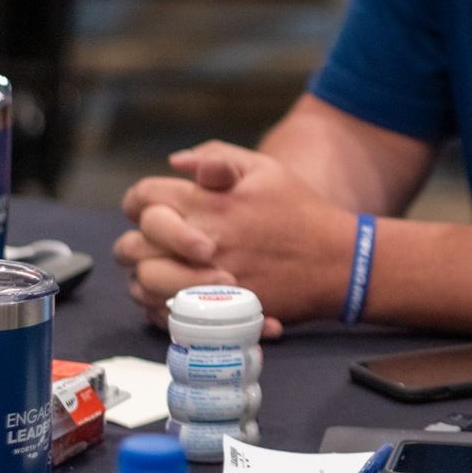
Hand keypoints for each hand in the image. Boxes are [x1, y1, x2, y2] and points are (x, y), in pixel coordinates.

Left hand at [113, 141, 356, 335]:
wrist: (339, 262)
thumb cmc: (302, 211)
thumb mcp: (266, 169)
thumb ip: (217, 157)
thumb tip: (177, 162)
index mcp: (208, 203)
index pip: (143, 197)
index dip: (139, 200)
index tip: (150, 207)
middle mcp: (201, 242)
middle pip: (132, 245)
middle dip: (137, 242)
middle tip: (152, 243)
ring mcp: (205, 281)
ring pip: (143, 284)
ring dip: (145, 276)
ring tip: (161, 270)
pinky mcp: (216, 312)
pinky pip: (164, 315)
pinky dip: (160, 307)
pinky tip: (176, 295)